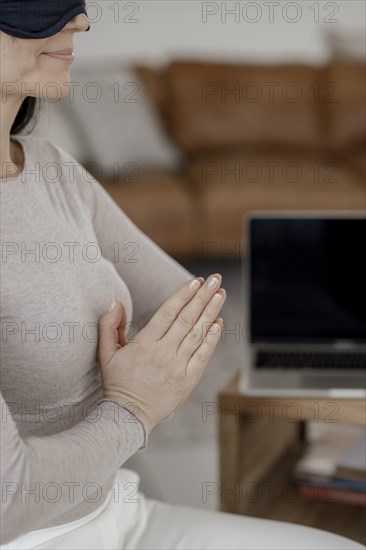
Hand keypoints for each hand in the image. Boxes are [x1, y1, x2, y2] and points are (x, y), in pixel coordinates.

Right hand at [97, 274, 225, 434]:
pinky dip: (212, 339)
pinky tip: (218, 323)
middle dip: (203, 296)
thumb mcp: (106, 353)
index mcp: (144, 344)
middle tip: (214, 279)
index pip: (168, 312)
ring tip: (220, 294)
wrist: (127, 417)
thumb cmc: (117, 383)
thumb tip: (115, 301)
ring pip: (197, 334)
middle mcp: (163, 353)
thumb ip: (108, 325)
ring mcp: (177, 367)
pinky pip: (202, 356)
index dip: (183, 295)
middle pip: (187, 319)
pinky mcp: (187, 380)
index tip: (195, 281)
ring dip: (211, 312)